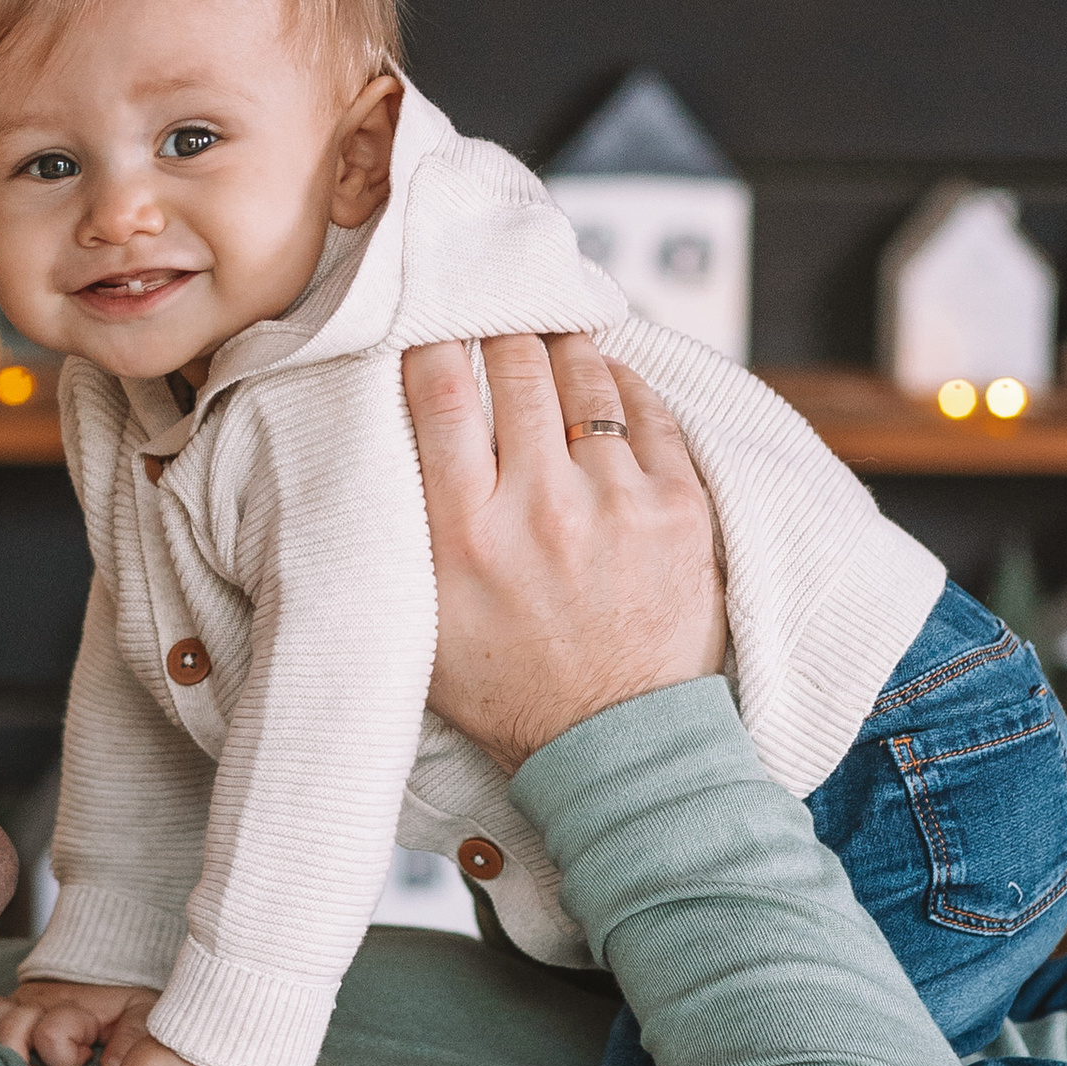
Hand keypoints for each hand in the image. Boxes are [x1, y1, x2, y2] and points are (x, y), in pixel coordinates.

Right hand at [0, 978, 158, 1065]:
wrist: (106, 969)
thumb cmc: (123, 1003)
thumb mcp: (141, 1014)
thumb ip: (131, 1037)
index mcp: (71, 1005)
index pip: (51, 1033)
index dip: (65, 1058)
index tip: (85, 1060)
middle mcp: (34, 1002)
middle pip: (6, 1031)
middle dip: (20, 1059)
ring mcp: (11, 1004)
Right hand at [402, 333, 725, 776]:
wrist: (614, 745)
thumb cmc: (509, 687)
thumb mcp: (422, 619)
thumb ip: (404, 530)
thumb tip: (387, 436)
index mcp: (464, 534)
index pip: (443, 391)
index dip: (436, 340)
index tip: (435, 325)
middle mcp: (541, 508)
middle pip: (518, 366)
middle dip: (505, 331)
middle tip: (499, 320)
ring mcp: (617, 504)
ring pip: (588, 377)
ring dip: (566, 348)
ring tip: (554, 338)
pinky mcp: (679, 509)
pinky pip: (651, 412)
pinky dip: (626, 386)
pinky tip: (609, 382)